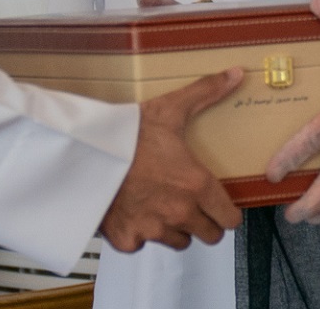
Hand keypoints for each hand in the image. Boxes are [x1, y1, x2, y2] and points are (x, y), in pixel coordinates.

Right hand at [100, 67, 244, 251]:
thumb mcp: (170, 110)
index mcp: (196, 185)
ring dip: (172, 228)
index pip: (230, 220)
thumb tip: (235, 74)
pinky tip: (131, 209)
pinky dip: (138, 232)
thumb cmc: (127, 134)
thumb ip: (206, 93)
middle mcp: (180, 213)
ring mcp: (153, 230)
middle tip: (187, 201)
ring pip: (178, 241)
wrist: (84, 153)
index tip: (217, 203)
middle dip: (202, 221)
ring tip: (157, 202)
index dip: (226, 211)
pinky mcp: (127, 240)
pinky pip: (142, 244)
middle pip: (209, 235)